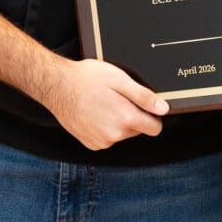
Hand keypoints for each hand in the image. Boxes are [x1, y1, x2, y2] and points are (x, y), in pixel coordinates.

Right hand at [43, 58, 168, 150]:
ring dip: (118, 121)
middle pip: (138, 129)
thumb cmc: (88, 78)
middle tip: (118, 97)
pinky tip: (95, 111)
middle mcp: (114, 136)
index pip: (154, 128)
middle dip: (133, 115)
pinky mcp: (90, 143)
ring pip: (122, 133)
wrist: (57, 86)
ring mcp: (101, 142)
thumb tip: (163, 109)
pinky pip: (107, 137)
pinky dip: (105, 126)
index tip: (145, 104)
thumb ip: (144, 96)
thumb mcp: (120, 79)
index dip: (153, 115)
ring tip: (104, 102)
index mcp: (125, 118)